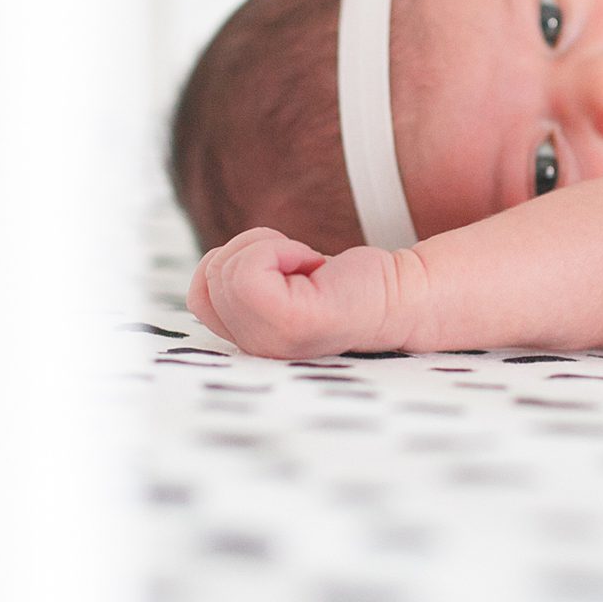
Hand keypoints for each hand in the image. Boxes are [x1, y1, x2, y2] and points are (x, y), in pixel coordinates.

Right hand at [187, 228, 400, 359]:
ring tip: (307, 266)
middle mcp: (257, 353)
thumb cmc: (347, 282)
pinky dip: (274, 249)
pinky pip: (246, 274)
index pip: (199, 296)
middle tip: (298, 266)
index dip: (234, 264)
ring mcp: (273, 345)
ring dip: (264, 248)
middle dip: (247, 252)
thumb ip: (240, 284)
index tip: (283, 271)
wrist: (404, 292)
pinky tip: (313, 266)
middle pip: (205, 285)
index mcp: (250, 344)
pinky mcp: (294, 326)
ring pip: (221, 275)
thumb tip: (213, 266)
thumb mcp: (277, 280)